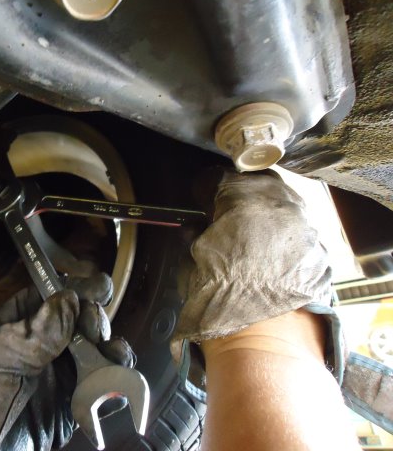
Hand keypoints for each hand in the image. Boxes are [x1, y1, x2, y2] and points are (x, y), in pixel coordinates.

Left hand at [0, 273, 134, 450]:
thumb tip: (71, 299)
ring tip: (114, 352)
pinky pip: (96, 391)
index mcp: (19, 324)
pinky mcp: (67, 407)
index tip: (99, 289)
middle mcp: (41, 347)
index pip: (54, 298)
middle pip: (81, 324)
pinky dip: (111, 383)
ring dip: (110, 351)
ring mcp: (56, 377)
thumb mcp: (1, 351)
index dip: (78, 292)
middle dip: (97, 321)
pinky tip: (115, 378)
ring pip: (93, 356)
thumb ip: (41, 329)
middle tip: (97, 330)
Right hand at [172, 169, 331, 342]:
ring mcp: (306, 228)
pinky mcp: (320, 251)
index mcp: (243, 203)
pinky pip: (300, 232)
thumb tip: (197, 224)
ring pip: (286, 204)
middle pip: (261, 183)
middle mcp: (281, 207)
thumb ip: (196, 232)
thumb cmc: (223, 298)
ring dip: (267, 211)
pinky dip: (285, 235)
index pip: (223, 178)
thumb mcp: (194, 258)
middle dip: (242, 192)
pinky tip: (271, 252)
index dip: (208, 186)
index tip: (202, 195)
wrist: (262, 338)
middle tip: (227, 208)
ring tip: (251, 229)